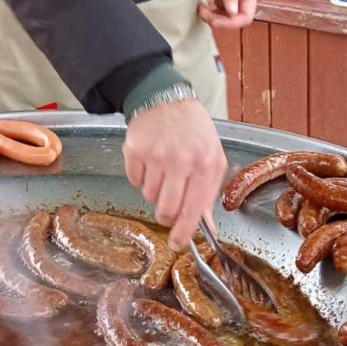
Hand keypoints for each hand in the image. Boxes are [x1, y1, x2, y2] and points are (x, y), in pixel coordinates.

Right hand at [122, 99, 227, 250]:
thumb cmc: (194, 132)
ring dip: (155, 191)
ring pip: (149, 196)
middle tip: (168, 207)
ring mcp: (155, 155)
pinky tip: (151, 161)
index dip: (183, 231)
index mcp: (205, 164)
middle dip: (166, 215)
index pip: (193, 209)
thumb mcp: (212, 159)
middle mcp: (180, 160)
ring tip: (163, 171)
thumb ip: (209, 194)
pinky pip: (134, 181)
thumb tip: (206, 227)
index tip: (177, 243)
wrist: (167, 101)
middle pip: (166, 209)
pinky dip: (141, 177)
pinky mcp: (134, 150)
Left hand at [199, 0, 257, 38]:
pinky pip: (216, 10)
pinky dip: (209, 12)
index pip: (246, 16)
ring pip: (224, 17)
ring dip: (212, 17)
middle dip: (219, 20)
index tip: (214, 21)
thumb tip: (232, 12)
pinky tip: (201, 6)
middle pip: (234, 20)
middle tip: (204, 12)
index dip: (232, 24)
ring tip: (201, 8)